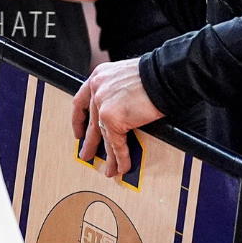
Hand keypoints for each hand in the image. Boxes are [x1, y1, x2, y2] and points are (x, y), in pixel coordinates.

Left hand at [71, 58, 163, 178]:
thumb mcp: (126, 76)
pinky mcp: (111, 119)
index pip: (81, 101)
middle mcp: (96, 89)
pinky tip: (121, 166)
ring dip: (107, 156)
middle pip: (91, 122)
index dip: (79, 119)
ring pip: (103, 136)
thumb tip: (120, 109)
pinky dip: (120, 158)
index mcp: (99, 77)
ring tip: (108, 168)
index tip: (79, 131)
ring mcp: (102, 104)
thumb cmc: (153, 74)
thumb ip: (117, 91)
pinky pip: (116, 144)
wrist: (162, 76)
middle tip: (86, 153)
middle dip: (89, 142)